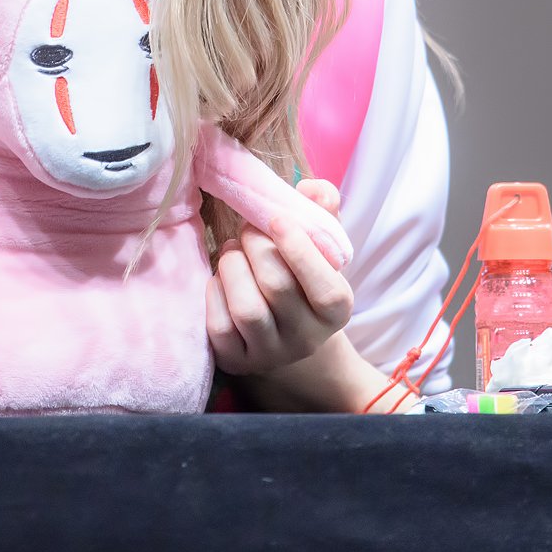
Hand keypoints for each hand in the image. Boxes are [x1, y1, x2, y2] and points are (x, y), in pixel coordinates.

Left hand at [206, 177, 353, 375]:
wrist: (286, 332)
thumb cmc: (302, 277)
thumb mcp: (320, 247)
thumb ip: (322, 211)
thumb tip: (311, 189)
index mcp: (337, 310)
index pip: (325, 287)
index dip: (298, 249)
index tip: (275, 218)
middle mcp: (307, 338)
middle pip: (278, 288)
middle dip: (256, 247)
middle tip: (248, 229)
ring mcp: (271, 354)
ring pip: (248, 310)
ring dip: (233, 267)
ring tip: (232, 250)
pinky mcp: (237, 361)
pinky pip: (220, 328)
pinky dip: (215, 293)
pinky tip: (220, 278)